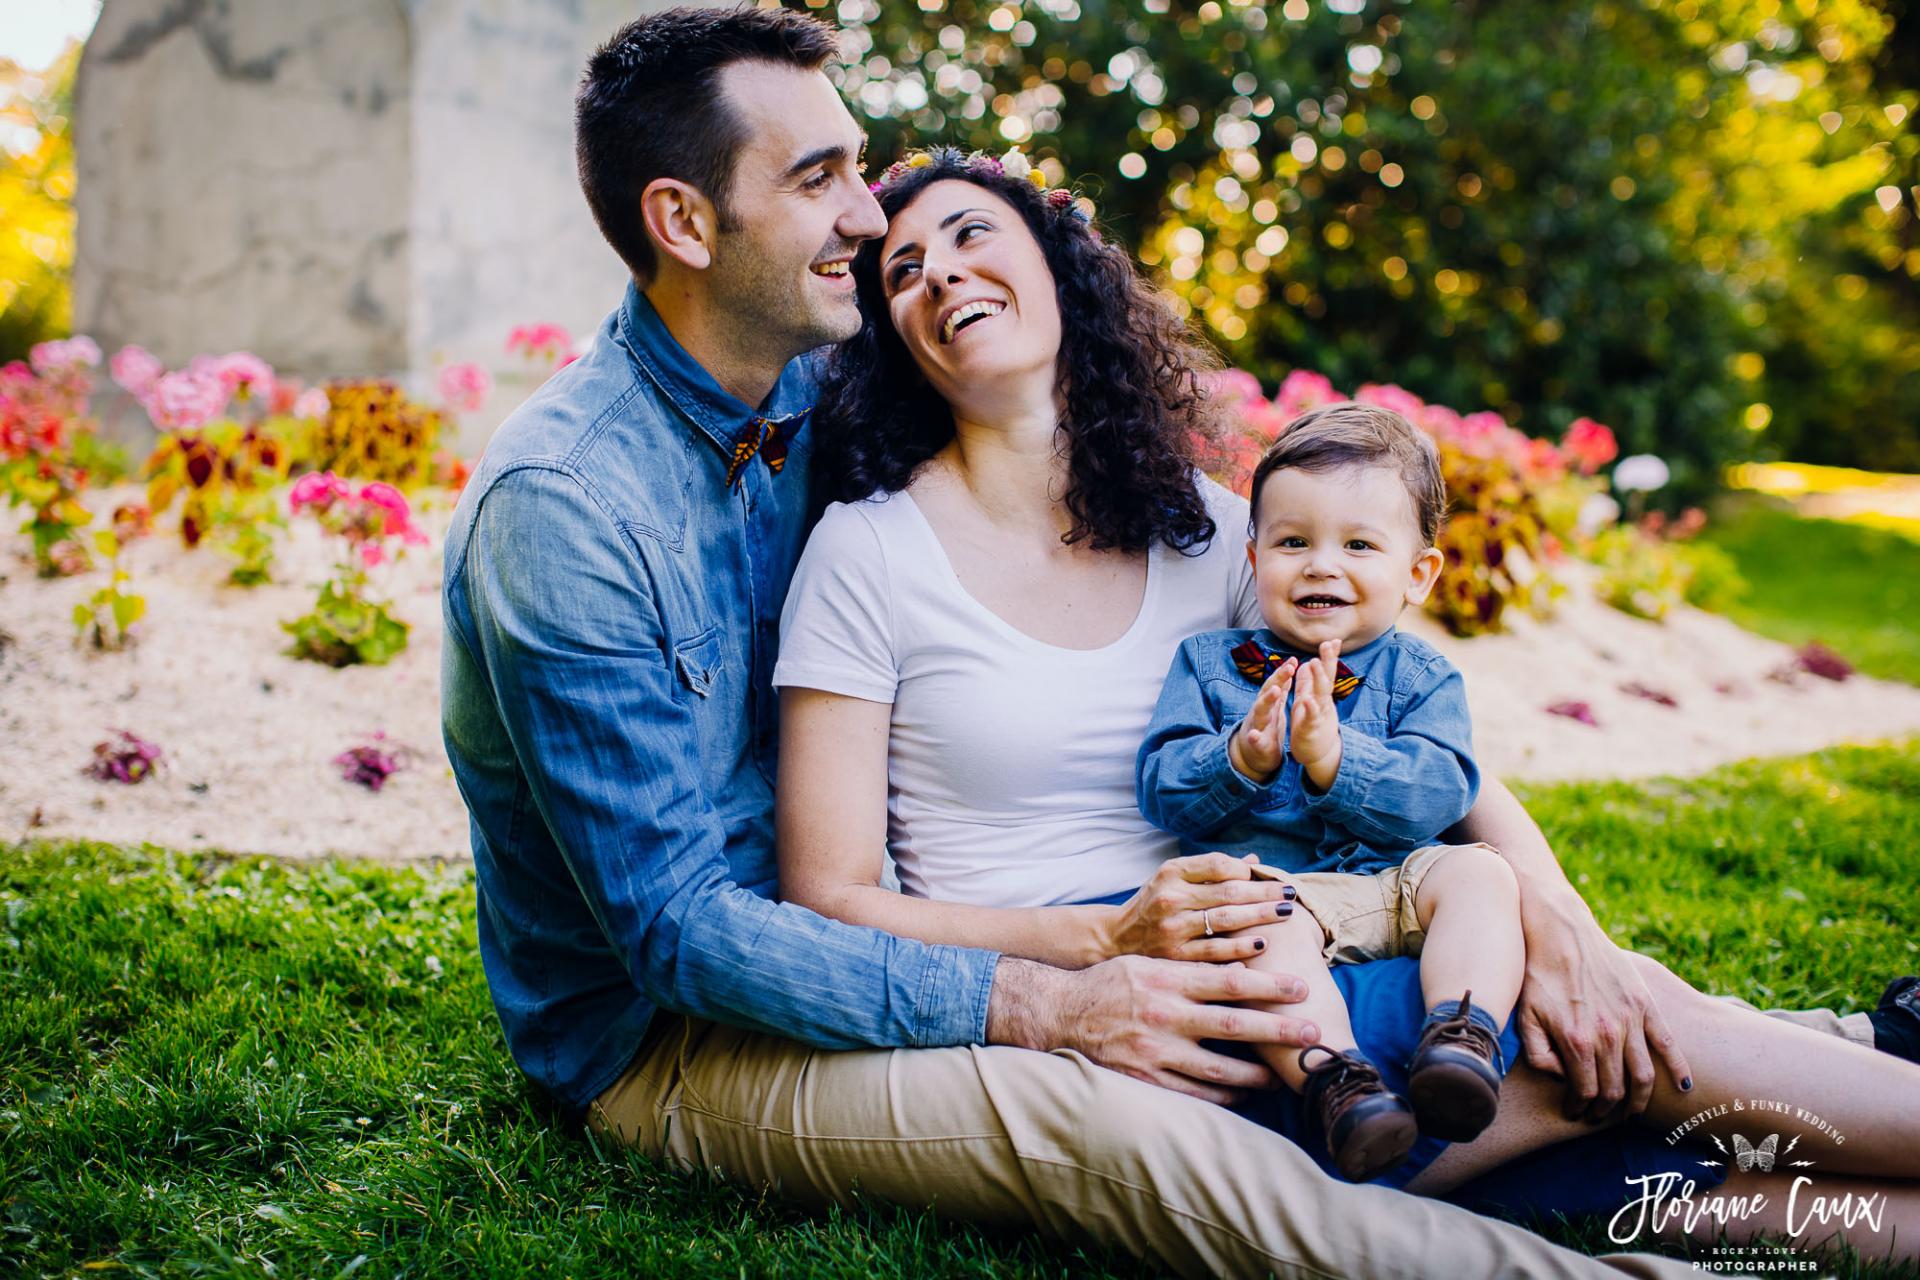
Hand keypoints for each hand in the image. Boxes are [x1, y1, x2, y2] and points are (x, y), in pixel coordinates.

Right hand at [989, 954, 1317, 1104]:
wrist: (1061, 1013)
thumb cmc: (1112, 984)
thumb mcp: (1148, 964)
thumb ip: (1190, 970)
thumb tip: (1240, 972)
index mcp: (1167, 980)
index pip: (1228, 981)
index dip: (1268, 986)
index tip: (1301, 987)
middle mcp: (1164, 1016)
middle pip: (1233, 1024)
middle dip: (1277, 1029)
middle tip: (1312, 1033)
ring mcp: (1156, 1052)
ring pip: (1219, 1068)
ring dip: (1256, 1073)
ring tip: (1281, 1075)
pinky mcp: (1146, 1080)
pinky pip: (1195, 1093)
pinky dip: (1222, 1094)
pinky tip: (1242, 1093)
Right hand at [1102, 852, 1298, 963]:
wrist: (1117, 938)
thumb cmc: (1154, 904)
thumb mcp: (1174, 878)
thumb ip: (1211, 870)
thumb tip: (1254, 862)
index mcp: (1171, 873)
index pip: (1218, 865)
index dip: (1246, 870)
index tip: (1267, 877)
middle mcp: (1171, 897)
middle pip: (1229, 892)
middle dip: (1265, 893)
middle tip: (1292, 894)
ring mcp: (1173, 928)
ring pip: (1226, 920)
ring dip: (1261, 917)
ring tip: (1286, 914)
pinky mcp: (1176, 956)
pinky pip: (1216, 951)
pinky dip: (1242, 947)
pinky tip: (1262, 944)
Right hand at [1228, 658, 1295, 781]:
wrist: (1250, 755)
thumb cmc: (1265, 729)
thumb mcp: (1274, 708)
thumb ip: (1279, 691)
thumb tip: (1287, 670)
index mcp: (1268, 705)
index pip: (1275, 684)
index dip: (1283, 672)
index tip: (1294, 660)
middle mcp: (1260, 712)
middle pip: (1267, 692)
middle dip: (1277, 680)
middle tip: (1289, 669)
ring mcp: (1255, 726)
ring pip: (1260, 712)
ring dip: (1266, 701)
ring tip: (1275, 691)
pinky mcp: (1255, 744)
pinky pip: (1254, 740)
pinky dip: (1254, 738)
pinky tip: (1254, 736)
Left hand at [1289, 639, 1342, 790]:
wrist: (1318, 754)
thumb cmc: (1312, 725)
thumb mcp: (1310, 700)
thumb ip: (1308, 682)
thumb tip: (1307, 663)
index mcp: (1320, 695)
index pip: (1327, 672)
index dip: (1329, 657)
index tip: (1333, 639)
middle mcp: (1323, 703)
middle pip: (1327, 679)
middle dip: (1328, 661)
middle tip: (1328, 644)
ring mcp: (1319, 716)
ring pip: (1320, 696)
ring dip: (1318, 679)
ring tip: (1313, 662)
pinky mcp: (1311, 729)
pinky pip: (1311, 718)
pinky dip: (1310, 709)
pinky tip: (1308, 699)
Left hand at [1515, 889, 1693, 1121]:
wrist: (1560, 931)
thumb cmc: (1537, 974)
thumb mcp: (1525, 1016)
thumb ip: (1539, 1054)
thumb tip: (1560, 1078)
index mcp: (1576, 1040)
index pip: (1586, 1091)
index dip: (1580, 1107)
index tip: (1575, 1111)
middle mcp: (1607, 1034)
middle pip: (1615, 1089)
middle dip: (1605, 1108)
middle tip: (1598, 1114)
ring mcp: (1630, 1019)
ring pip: (1644, 1075)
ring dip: (1638, 1099)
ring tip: (1630, 1111)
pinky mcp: (1645, 1003)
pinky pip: (1668, 1043)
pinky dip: (1679, 1068)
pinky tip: (1683, 1088)